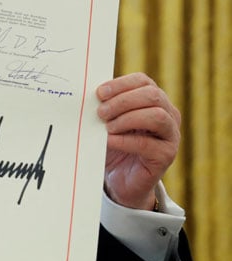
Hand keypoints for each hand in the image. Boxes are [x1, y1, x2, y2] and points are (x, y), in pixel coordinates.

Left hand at [97, 73, 180, 209]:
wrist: (120, 179)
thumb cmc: (114, 145)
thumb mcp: (108, 122)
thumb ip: (105, 108)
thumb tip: (89, 96)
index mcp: (154, 100)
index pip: (144, 81)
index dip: (121, 84)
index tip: (99, 93)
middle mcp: (168, 114)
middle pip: (152, 95)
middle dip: (123, 101)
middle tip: (100, 112)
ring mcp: (171, 135)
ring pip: (156, 116)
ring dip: (127, 119)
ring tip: (107, 127)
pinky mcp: (167, 155)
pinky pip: (148, 144)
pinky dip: (125, 140)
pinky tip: (109, 141)